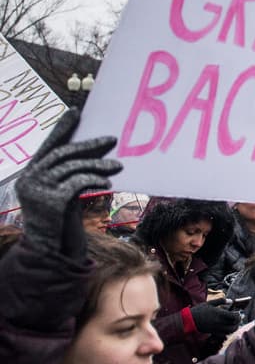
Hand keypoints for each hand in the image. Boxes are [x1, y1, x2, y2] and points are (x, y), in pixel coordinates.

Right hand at [14, 109, 121, 254]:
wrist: (50, 251)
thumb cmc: (60, 221)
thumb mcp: (61, 193)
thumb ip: (67, 174)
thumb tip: (92, 150)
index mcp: (29, 174)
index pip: (47, 146)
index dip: (62, 128)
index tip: (76, 112)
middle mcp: (29, 179)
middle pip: (63, 153)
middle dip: (89, 145)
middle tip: (112, 139)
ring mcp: (37, 190)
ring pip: (73, 167)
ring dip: (98, 165)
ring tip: (118, 167)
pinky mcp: (51, 201)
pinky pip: (78, 183)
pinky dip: (94, 181)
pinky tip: (107, 185)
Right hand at [188, 301, 240, 335]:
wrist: (189, 320)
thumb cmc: (199, 310)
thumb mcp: (210, 303)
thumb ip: (221, 301)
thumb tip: (231, 300)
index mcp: (219, 314)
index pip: (234, 316)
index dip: (238, 315)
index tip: (238, 312)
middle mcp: (219, 322)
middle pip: (234, 325)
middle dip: (238, 322)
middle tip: (239, 318)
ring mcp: (216, 328)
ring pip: (230, 331)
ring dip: (234, 328)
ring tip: (234, 323)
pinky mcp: (213, 332)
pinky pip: (224, 335)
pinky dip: (228, 332)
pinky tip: (227, 328)